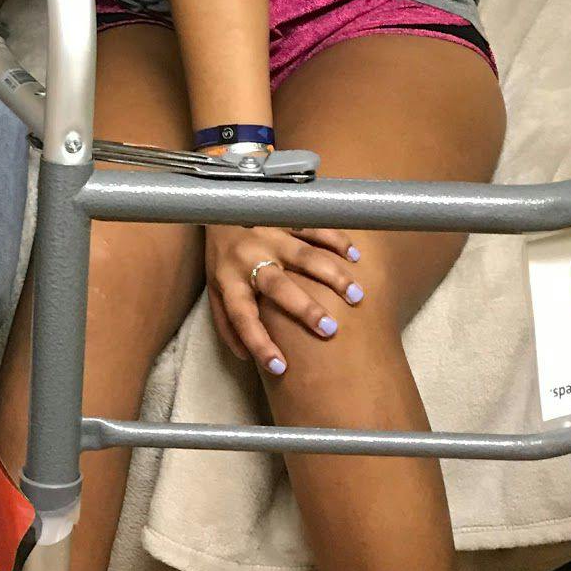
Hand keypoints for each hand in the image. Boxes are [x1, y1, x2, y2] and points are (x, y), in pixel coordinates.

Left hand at [204, 224, 362, 375]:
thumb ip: (227, 323)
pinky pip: (312, 227)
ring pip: (302, 256)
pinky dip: (334, 241)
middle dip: (304, 308)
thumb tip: (245, 358)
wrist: (218, 202)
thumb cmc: (221, 255)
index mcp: (229, 280)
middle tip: (331, 329)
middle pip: (276, 285)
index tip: (280, 368)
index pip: (241, 318)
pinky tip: (355, 257)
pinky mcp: (282, 215)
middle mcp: (248, 257)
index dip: (258, 343)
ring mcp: (267, 234)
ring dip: (330, 275)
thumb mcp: (214, 288)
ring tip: (356, 295)